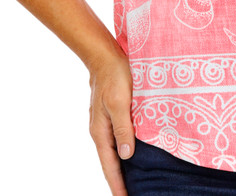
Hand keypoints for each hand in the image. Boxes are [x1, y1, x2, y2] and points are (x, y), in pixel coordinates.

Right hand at [87, 52, 134, 195]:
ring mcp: (104, 122)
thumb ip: (123, 128)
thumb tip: (126, 156)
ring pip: (114, 150)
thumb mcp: (120, 102)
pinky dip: (124, 149)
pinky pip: (117, 137)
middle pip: (111, 162)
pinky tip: (134, 150)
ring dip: (123, 166)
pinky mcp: (111, 113)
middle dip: (120, 180)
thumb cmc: (114, 76)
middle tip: (133, 194)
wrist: (105, 54)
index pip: (110, 166)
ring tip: (135, 179)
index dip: (118, 185)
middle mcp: (100, 130)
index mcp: (100, 132)